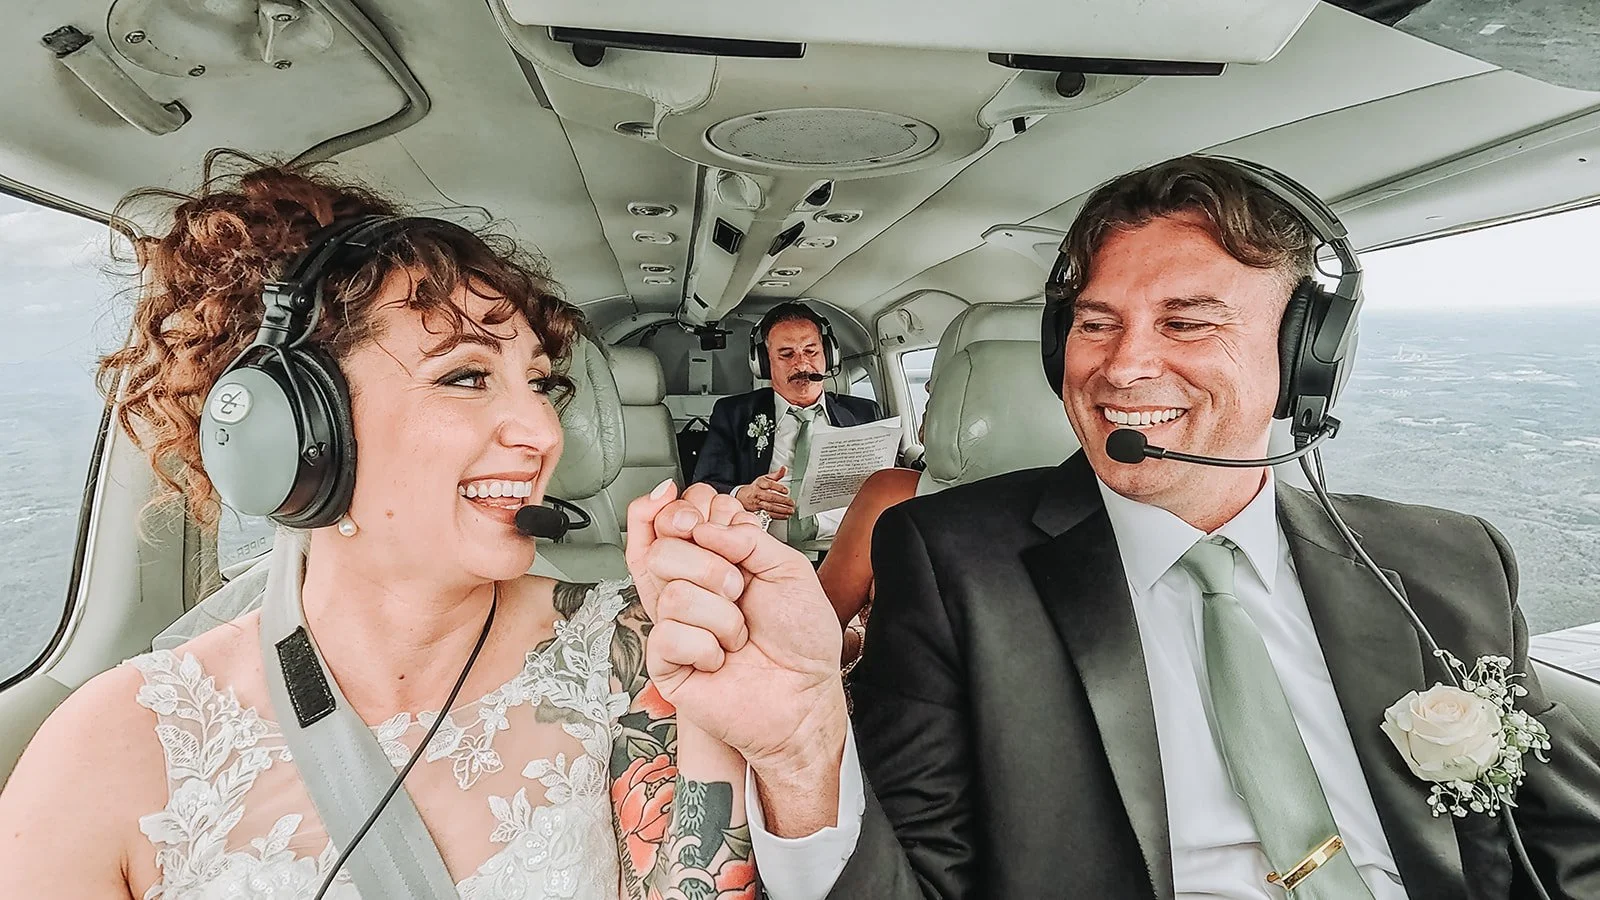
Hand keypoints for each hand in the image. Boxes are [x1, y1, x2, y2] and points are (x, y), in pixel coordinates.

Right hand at [625, 482, 845, 777]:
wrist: (806, 697)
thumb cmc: (802, 640)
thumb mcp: (789, 569)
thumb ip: (748, 538)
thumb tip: (702, 527)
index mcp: (717, 560)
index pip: (674, 522)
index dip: (682, 515)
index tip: (700, 523)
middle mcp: (692, 588)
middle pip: (663, 550)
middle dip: (710, 568)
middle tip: (738, 590)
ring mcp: (677, 624)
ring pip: (672, 594)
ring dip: (721, 616)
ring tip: (738, 634)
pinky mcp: (667, 662)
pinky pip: (668, 635)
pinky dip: (706, 647)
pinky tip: (720, 659)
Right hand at [734, 467, 795, 519]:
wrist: (743, 497)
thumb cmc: (757, 487)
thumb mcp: (765, 478)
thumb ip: (776, 475)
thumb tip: (784, 468)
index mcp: (760, 483)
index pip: (769, 484)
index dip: (778, 488)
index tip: (786, 490)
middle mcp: (758, 493)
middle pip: (770, 497)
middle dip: (782, 500)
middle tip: (791, 502)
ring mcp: (757, 503)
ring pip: (770, 507)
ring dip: (781, 510)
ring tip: (790, 510)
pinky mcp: (758, 511)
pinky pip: (769, 514)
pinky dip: (778, 516)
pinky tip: (785, 515)